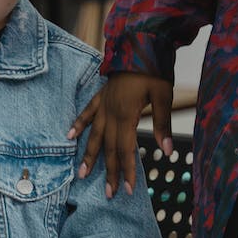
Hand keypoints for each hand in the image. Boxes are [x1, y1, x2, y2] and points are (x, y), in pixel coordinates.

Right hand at [68, 72, 173, 197]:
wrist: (140, 44)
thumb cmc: (154, 69)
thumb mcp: (163, 96)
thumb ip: (163, 124)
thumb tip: (167, 151)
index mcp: (127, 115)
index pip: (126, 150)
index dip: (126, 171)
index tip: (127, 189)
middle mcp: (111, 113)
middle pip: (109, 148)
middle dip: (109, 172)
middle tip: (108, 194)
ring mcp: (104, 104)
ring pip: (94, 135)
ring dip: (89, 156)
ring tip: (81, 174)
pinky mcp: (101, 96)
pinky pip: (87, 112)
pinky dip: (79, 124)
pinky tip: (70, 135)